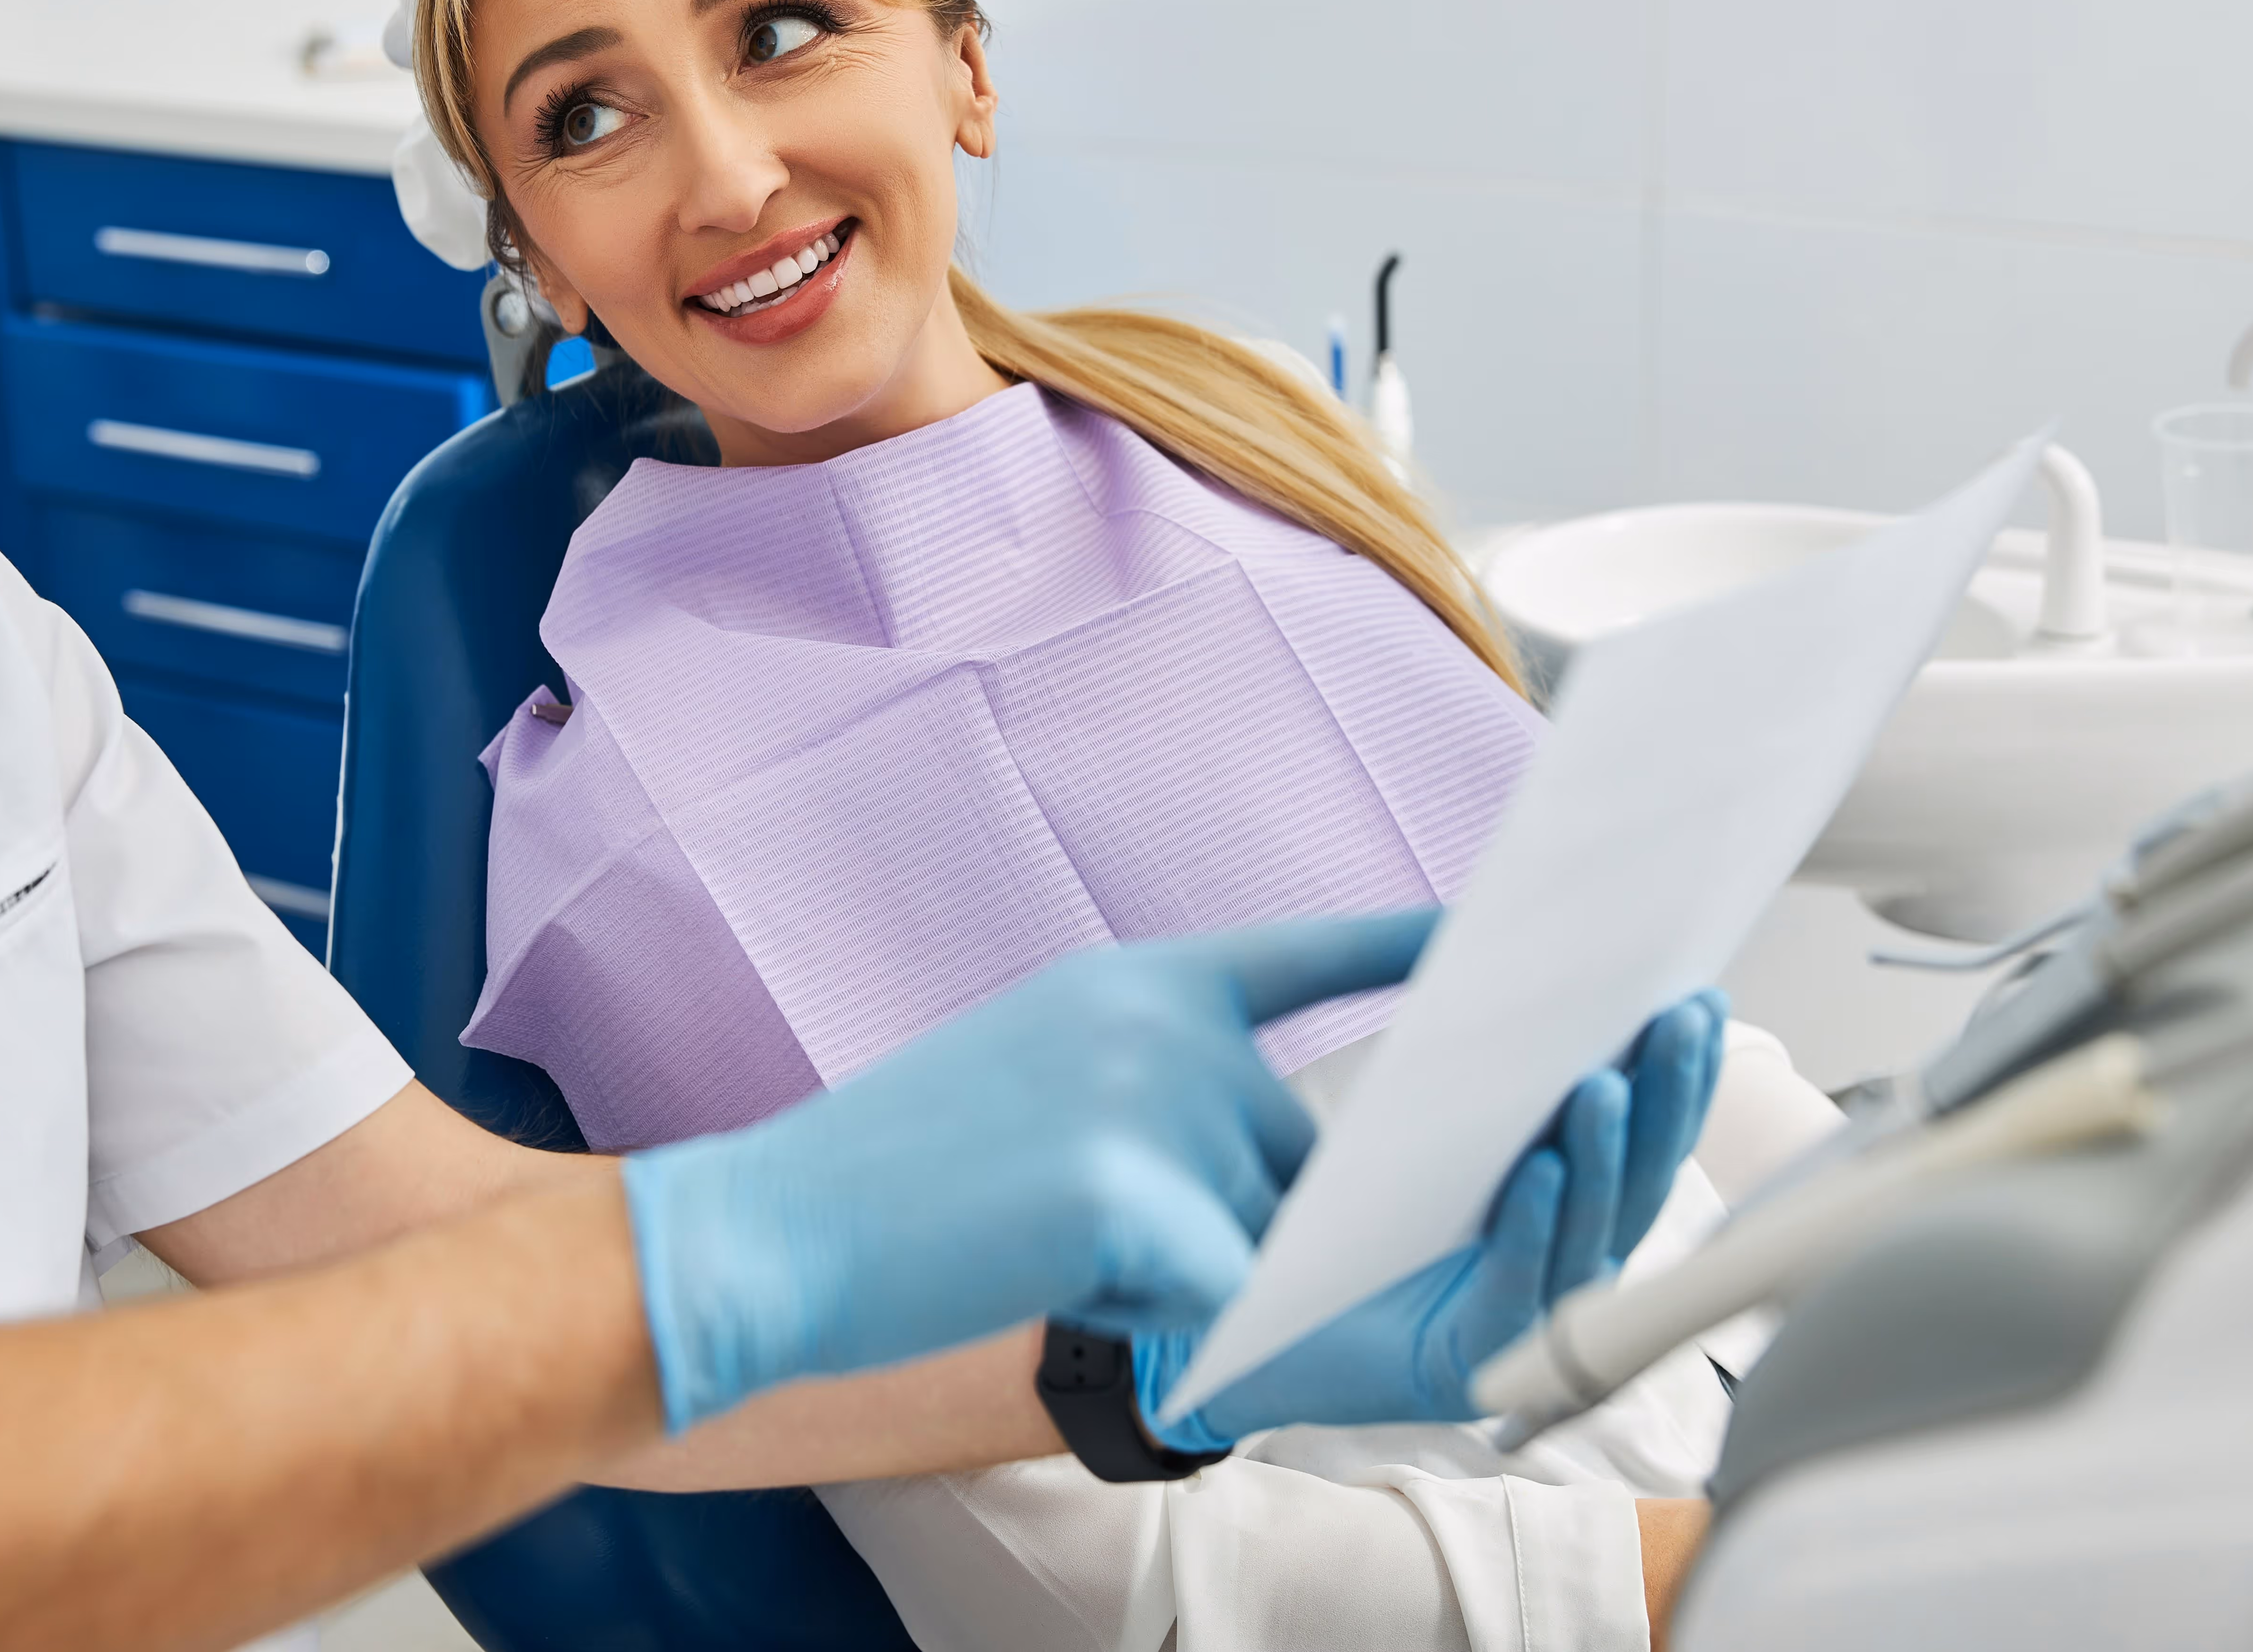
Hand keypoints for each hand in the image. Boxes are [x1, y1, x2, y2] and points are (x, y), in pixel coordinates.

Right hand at [619, 911, 1442, 1431]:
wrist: (769, 1231)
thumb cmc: (898, 1179)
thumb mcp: (1040, 1076)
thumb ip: (1163, 1088)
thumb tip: (1272, 1160)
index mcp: (1133, 980)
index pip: (1306, 953)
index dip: (1404, 949)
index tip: (1483, 935)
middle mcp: (1156, 1021)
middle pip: (1296, 1145)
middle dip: (1241, 1213)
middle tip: (1097, 1222)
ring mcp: (1146, 1098)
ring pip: (1259, 1228)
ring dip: (1185, 1271)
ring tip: (1047, 1241)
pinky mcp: (1125, 1193)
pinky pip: (1216, 1293)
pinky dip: (1160, 1317)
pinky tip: (1055, 1279)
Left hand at [1152, 988, 1728, 1439]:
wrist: (1240, 1328)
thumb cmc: (1328, 1224)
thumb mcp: (1415, 1135)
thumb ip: (1478, 1086)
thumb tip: (1522, 973)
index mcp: (1559, 1223)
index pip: (1637, 1146)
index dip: (1676, 1080)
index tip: (1698, 998)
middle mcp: (1559, 1278)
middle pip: (1633, 1185)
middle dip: (1663, 1100)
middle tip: (1680, 1017)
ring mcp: (1521, 1332)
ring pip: (1584, 1237)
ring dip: (1599, 1156)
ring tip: (1601, 1083)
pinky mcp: (1463, 1366)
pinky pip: (1511, 1290)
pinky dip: (1529, 1226)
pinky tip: (1537, 1169)